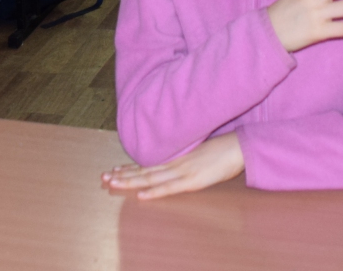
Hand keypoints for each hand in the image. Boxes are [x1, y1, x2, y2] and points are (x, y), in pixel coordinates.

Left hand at [102, 133, 244, 199]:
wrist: (239, 146)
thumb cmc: (222, 149)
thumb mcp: (199, 152)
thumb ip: (186, 158)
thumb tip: (175, 161)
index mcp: (177, 157)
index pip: (148, 164)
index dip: (130, 167)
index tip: (113, 169)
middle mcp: (175, 163)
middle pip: (144, 170)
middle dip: (123, 174)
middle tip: (103, 178)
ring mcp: (183, 171)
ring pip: (151, 177)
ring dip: (130, 181)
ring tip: (112, 183)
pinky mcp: (192, 180)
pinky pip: (169, 187)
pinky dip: (154, 192)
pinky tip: (140, 195)